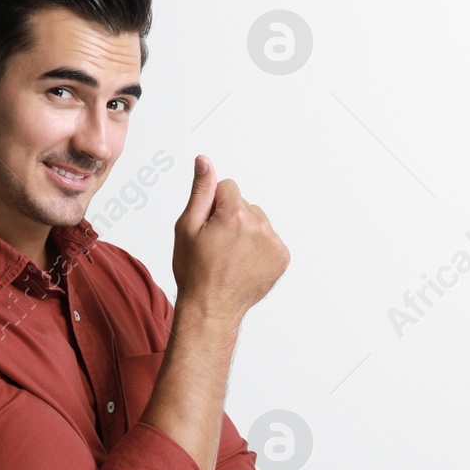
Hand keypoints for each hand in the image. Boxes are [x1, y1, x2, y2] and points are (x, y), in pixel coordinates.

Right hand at [172, 154, 289, 320]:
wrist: (212, 308)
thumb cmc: (195, 271)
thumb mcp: (187, 227)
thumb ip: (200, 191)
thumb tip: (204, 161)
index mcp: (235, 215)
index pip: (227, 187)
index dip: (213, 205)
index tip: (208, 227)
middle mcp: (260, 226)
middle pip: (244, 203)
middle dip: (231, 217)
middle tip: (217, 245)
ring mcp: (274, 243)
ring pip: (257, 220)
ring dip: (246, 231)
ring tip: (230, 255)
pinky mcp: (282, 257)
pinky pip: (269, 238)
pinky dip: (258, 247)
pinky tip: (243, 263)